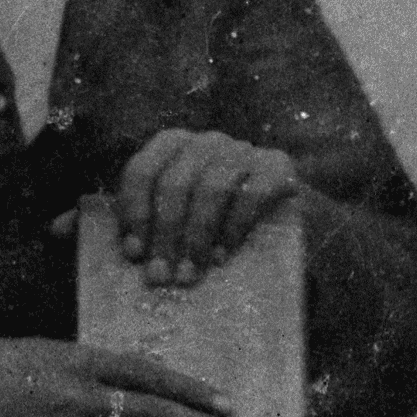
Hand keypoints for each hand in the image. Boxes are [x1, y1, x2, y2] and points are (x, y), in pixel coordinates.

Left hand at [117, 129, 299, 285]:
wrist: (283, 216)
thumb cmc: (216, 219)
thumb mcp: (180, 215)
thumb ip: (155, 223)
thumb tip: (132, 254)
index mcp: (172, 145)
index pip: (142, 171)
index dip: (135, 212)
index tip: (135, 254)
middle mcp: (206, 141)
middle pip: (174, 183)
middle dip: (165, 233)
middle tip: (161, 274)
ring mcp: (243, 150)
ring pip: (211, 188)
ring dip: (196, 235)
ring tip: (190, 271)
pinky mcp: (277, 166)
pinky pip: (251, 194)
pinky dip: (232, 228)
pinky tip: (221, 256)